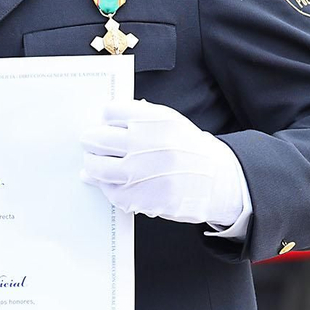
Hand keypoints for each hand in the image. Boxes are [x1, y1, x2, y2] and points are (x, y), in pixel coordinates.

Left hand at [80, 100, 245, 228]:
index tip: (105, 124)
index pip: (111, 111)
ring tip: (93, 165)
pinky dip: (108, 187)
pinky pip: (111, 191)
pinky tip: (113, 183)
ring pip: (97, 167)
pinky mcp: (143, 198)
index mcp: (157, 120)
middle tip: (88, 142)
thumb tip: (103, 122)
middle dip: (90, 140)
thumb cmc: (190, 150)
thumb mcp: (171, 123)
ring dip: (91, 165)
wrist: (221, 181)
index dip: (105, 118)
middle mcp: (150, 144)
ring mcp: (144, 172)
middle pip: (98, 138)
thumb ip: (139, 118)